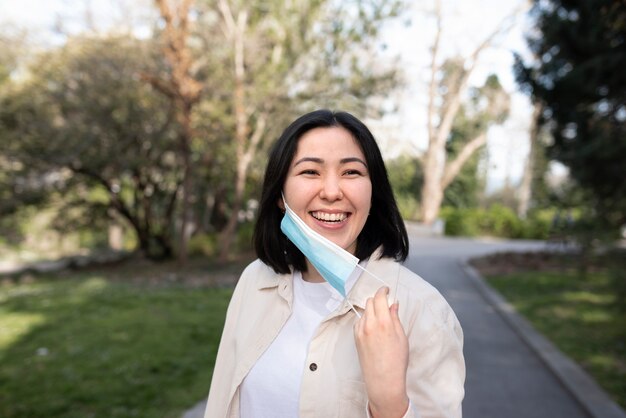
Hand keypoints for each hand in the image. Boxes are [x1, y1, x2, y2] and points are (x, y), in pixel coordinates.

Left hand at [354, 286, 409, 417]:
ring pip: (364, 311)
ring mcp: (360, 331)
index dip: (383, 290)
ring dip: (372, 310)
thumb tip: (393, 304)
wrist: (383, 380)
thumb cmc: (397, 360)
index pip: (379, 297)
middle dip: (378, 299)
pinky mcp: (355, 337)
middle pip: (370, 301)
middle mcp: (369, 324)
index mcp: (383, 322)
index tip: (386, 289)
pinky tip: (373, 328)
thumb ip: (395, 318)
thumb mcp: (401, 337)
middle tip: (385, 303)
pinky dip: (366, 319)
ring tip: (381, 319)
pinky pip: (360, 321)